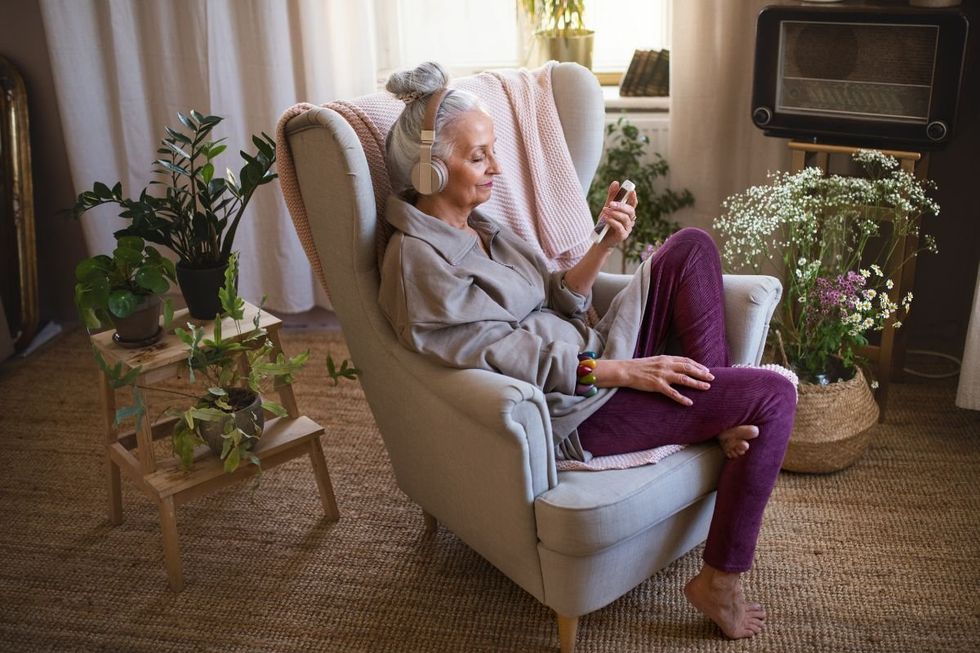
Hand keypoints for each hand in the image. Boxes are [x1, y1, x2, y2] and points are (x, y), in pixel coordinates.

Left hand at [596, 181, 637, 247]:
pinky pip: (620, 227)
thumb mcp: (607, 208)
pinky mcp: (622, 236)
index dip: (633, 197)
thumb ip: (612, 196)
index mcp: (627, 213)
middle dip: (621, 206)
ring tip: (605, 211)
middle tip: (611, 203)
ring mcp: (627, 228)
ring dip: (615, 214)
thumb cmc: (605, 223)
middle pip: (630, 211)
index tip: (631, 191)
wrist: (600, 239)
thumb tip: (616, 182)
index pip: (633, 204)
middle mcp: (630, 220)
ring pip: (625, 219)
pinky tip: (606, 219)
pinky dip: (613, 222)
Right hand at [596, 356, 713, 405]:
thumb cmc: (638, 366)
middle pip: (688, 368)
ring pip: (684, 379)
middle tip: (712, 379)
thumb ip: (666, 363)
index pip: (686, 361)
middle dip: (702, 374)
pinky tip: (689, 403)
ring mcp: (662, 375)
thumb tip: (677, 366)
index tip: (706, 370)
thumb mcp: (654, 360)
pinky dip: (682, 398)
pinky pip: (672, 393)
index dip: (698, 365)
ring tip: (706, 388)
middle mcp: (666, 365)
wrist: (625, 370)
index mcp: (666, 358)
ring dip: (696, 384)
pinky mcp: (657, 385)